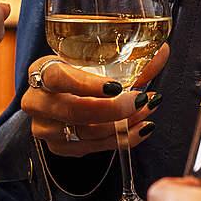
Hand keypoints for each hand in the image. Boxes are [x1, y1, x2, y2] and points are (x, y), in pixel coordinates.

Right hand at [23, 44, 169, 157]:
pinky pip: (91, 148)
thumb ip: (130, 56)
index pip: (57, 78)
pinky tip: (140, 129)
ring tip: (147, 110)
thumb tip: (163, 51)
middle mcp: (36, 101)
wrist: (62, 93)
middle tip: (141, 100)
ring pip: (85, 133)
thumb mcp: (98, 59)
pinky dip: (120, 140)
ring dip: (122, 125)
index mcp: (42, 70)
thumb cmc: (81, 72)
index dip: (86, 84)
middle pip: (73, 111)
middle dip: (113, 109)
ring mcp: (45, 128)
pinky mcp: (58, 147)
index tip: (117, 86)